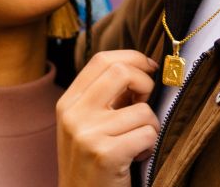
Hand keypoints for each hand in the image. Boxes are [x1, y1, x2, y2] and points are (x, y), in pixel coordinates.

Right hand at [57, 50, 159, 186]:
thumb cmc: (91, 162)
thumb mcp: (86, 124)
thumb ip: (104, 96)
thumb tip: (141, 69)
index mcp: (68, 102)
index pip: (102, 59)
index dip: (132, 58)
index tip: (149, 68)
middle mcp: (73, 114)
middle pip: (121, 72)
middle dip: (145, 84)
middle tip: (145, 103)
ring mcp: (88, 134)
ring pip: (143, 109)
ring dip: (151, 126)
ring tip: (137, 142)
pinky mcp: (105, 154)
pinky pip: (147, 133)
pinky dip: (150, 145)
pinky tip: (137, 156)